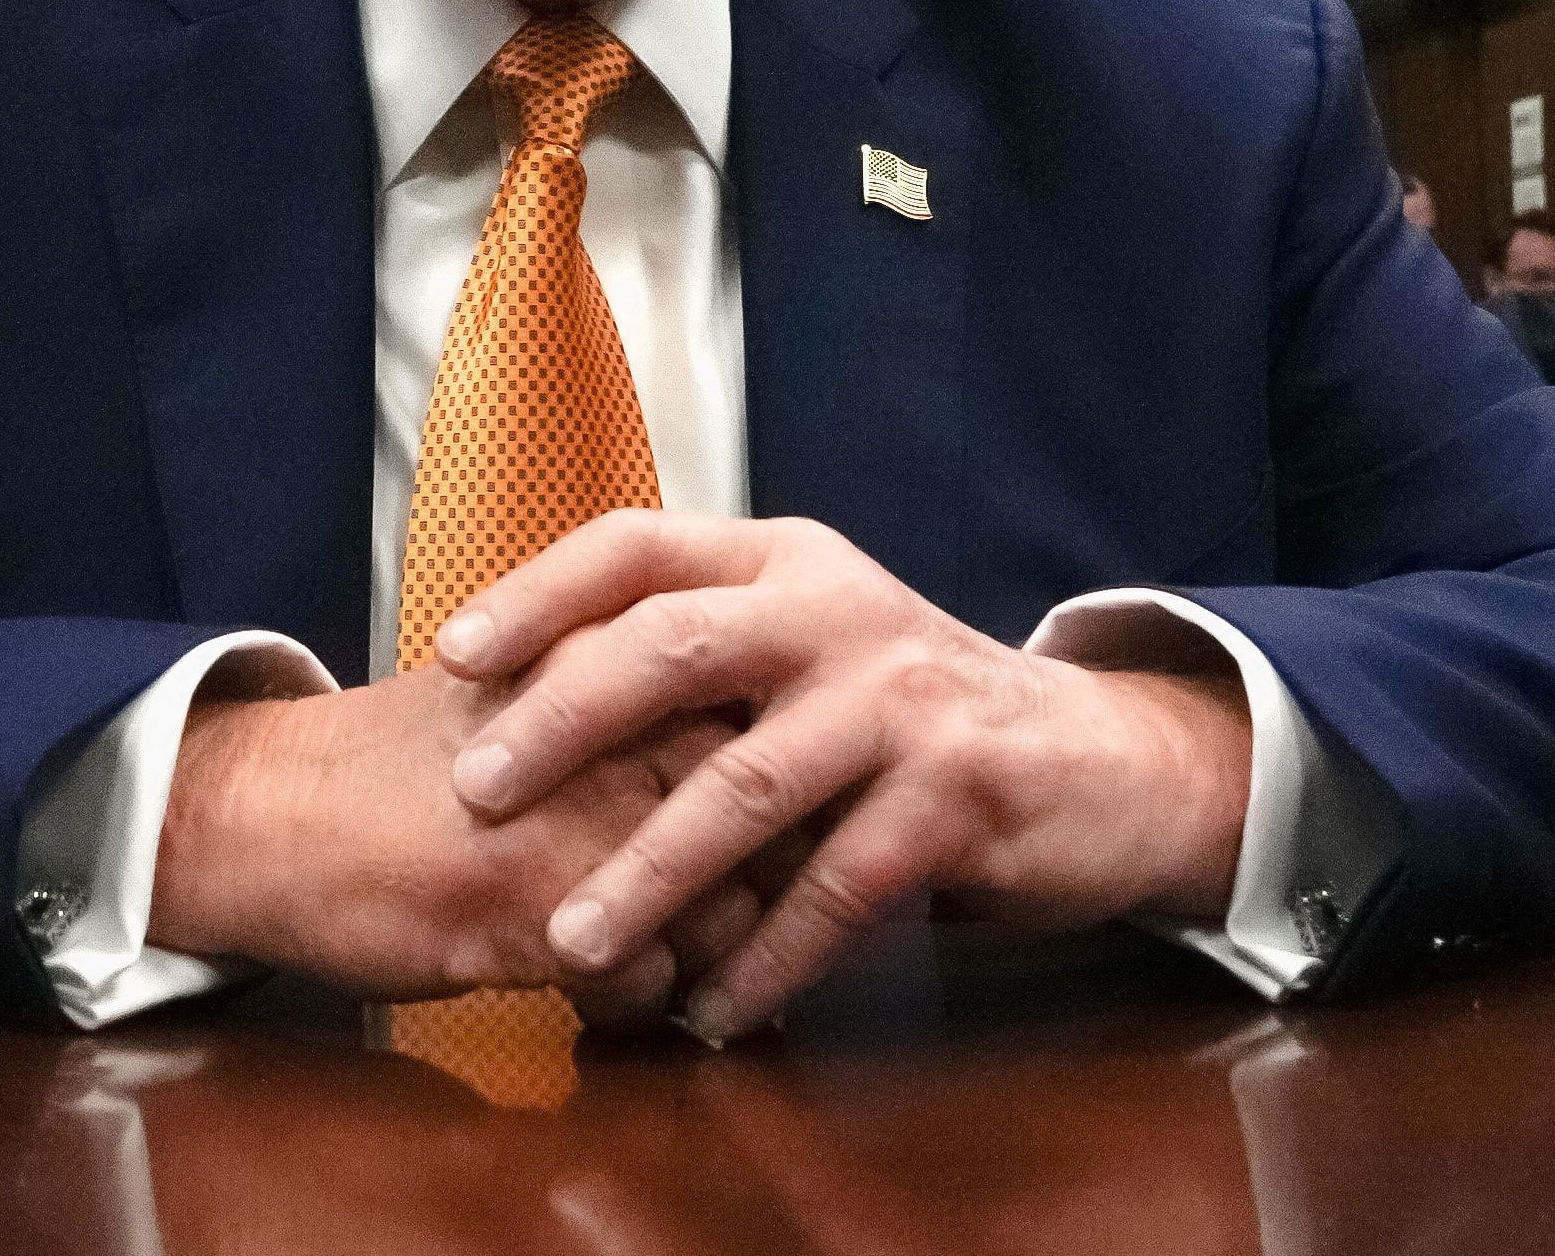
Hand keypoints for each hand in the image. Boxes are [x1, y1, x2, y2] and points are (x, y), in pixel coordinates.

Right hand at [146, 661, 755, 1016]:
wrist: (269, 809)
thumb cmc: (398, 758)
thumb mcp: (523, 687)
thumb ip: (625, 703)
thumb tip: (740, 751)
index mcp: (608, 652)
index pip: (764, 721)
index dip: (775, 789)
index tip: (759, 831)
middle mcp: (612, 725)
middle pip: (768, 820)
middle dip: (759, 876)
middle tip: (716, 909)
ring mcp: (582, 817)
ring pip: (726, 909)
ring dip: (703, 947)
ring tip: (647, 952)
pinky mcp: (542, 907)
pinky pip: (653, 981)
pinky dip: (634, 1000)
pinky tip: (581, 983)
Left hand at [435, 514, 1252, 1040]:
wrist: (1102, 761)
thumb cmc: (906, 712)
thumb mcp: (807, 647)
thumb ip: (698, 656)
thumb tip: (519, 703)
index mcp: (779, 562)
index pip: (636, 546)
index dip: (537, 592)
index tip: (453, 653)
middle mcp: (834, 610)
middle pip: (671, 649)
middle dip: (562, 722)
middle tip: (478, 791)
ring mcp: (900, 699)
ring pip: (744, 786)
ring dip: (650, 874)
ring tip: (575, 943)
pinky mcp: (957, 792)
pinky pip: (837, 886)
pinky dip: (768, 956)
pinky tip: (714, 1008)